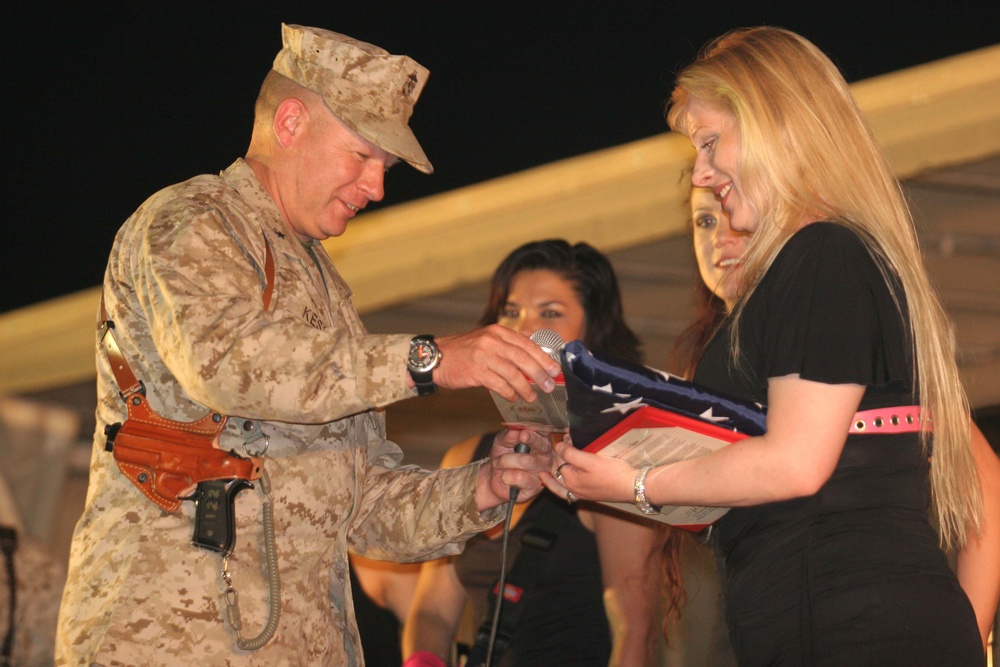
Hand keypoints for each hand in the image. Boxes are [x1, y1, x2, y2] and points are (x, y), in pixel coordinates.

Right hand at [434, 325, 560, 401]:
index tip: (555, 370)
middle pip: (523, 358)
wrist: (436, 357)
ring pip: (513, 373)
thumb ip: (507, 346)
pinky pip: (499, 384)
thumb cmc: (463, 352)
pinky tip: (514, 397)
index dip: (543, 358)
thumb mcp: (486, 340)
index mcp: (498, 332)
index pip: (527, 344)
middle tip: (549, 386)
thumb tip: (532, 354)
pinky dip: (509, 392)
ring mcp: (483, 355)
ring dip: (525, 387)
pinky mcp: (475, 371)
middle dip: (540, 374)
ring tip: (532, 396)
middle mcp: (492, 341)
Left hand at [476, 428, 553, 509]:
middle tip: (522, 436)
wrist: (494, 478)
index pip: (545, 431)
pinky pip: (519, 477)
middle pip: (542, 444)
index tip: (531, 425)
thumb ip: (509, 435)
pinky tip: (506, 477)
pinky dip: (506, 476)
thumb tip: (516, 430)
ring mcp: (543, 471)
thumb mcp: (502, 441)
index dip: (539, 428)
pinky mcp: (536, 487)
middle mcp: (546, 455)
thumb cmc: (503, 456)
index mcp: (541, 440)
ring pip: (525, 461)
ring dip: (505, 461)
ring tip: (499, 463)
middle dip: (530, 439)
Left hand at [541, 441, 636, 503]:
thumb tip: (558, 447)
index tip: (566, 435)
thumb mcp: (590, 459)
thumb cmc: (613, 472)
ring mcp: (581, 494)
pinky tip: (560, 486)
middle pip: (559, 471)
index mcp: (571, 480)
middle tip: (561, 444)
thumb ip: (571, 454)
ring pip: (560, 486)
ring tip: (542, 474)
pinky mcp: (589, 495)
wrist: (631, 486)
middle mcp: (573, 489)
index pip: (559, 460)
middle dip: (558, 457)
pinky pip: (568, 494)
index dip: (562, 446)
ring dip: (552, 478)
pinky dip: (560, 489)